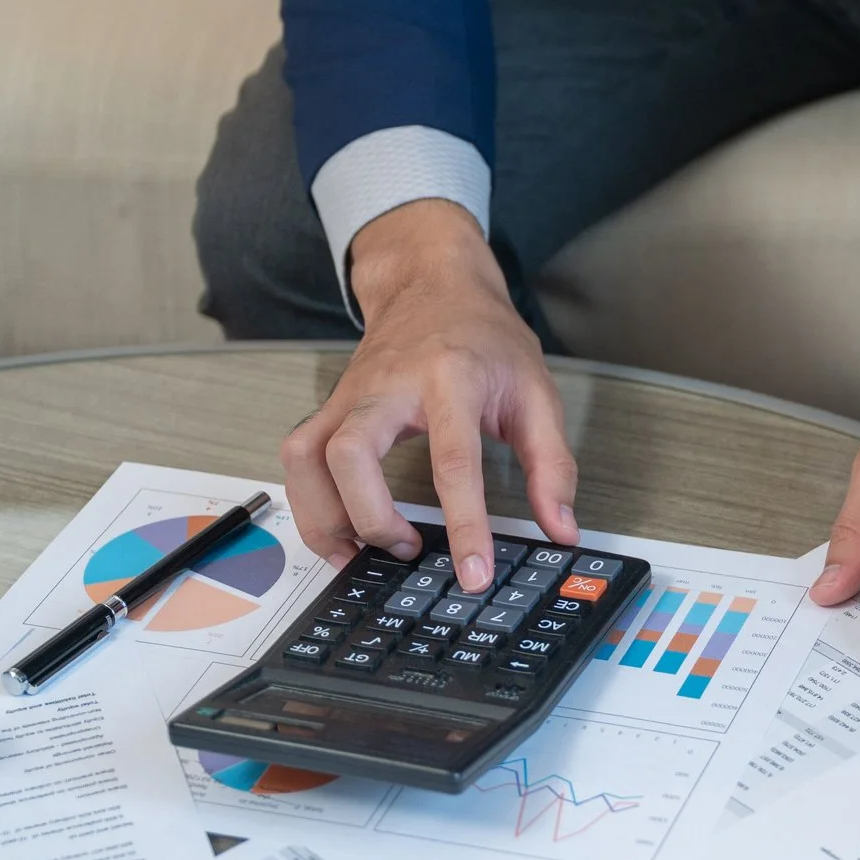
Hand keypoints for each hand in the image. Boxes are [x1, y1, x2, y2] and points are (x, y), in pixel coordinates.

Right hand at [279, 200, 578, 591]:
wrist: (434, 286)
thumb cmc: (485, 340)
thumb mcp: (537, 393)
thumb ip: (553, 465)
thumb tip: (561, 529)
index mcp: (452, 378)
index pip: (453, 460)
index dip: (464, 524)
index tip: (473, 573)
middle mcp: (389, 385)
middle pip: (351, 453)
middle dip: (372, 517)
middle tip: (408, 552)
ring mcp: (349, 395)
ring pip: (306, 457)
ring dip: (325, 517)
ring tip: (360, 555)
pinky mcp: (329, 407)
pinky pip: (297, 457)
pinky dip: (307, 502)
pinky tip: (338, 531)